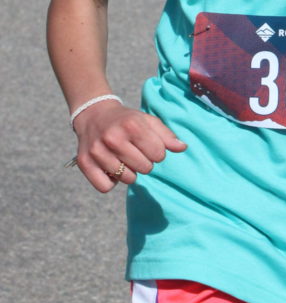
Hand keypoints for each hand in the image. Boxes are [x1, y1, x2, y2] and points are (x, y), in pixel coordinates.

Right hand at [72, 100, 186, 193]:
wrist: (94, 115)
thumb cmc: (126, 120)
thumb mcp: (147, 121)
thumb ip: (166, 135)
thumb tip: (182, 147)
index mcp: (132, 125)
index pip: (158, 154)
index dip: (157, 152)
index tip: (149, 146)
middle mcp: (113, 137)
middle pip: (145, 168)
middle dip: (145, 163)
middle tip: (136, 153)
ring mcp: (97, 151)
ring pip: (127, 179)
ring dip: (129, 173)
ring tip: (123, 159)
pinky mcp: (85, 163)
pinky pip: (105, 187)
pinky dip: (111, 182)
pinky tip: (110, 168)